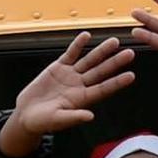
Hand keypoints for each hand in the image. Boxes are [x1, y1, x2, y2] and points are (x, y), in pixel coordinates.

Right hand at [0, 32, 135, 157]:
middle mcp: (80, 85)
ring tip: (115, 41)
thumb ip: (74, 117)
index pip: (104, 89)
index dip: (117, 82)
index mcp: (83, 99)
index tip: (131, 75)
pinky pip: (71, 54)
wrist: (27, 113)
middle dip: (115, 62)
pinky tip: (87, 36)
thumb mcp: (58, 120)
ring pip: (89, 60)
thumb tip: (90, 116)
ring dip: (101, 51)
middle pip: (101, 72)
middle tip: (130, 53)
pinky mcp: (58, 67)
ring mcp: (71, 75)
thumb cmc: (43, 122)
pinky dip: (78, 45)